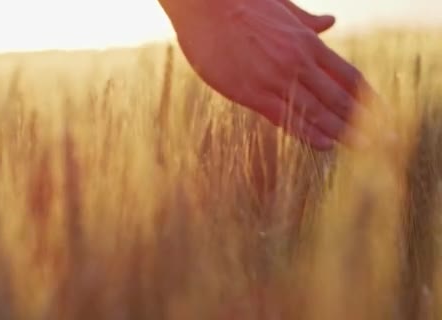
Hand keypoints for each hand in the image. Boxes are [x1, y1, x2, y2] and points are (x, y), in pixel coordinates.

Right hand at [171, 0, 371, 149]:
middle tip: (382, 138)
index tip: (380, 113)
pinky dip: (307, 132)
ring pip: (316, 111)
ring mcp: (275, 78)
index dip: (366, 98)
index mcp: (306, 42)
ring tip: (360, 147)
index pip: (347, 76)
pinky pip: (285, 118)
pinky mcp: (251, 92)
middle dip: (361, 121)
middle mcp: (297, 62)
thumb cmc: (241, 3)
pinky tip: (324, 144)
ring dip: (341, 131)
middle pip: (338, 98)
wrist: (205, 6)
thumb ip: (306, 20)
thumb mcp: (281, 7)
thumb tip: (331, 22)